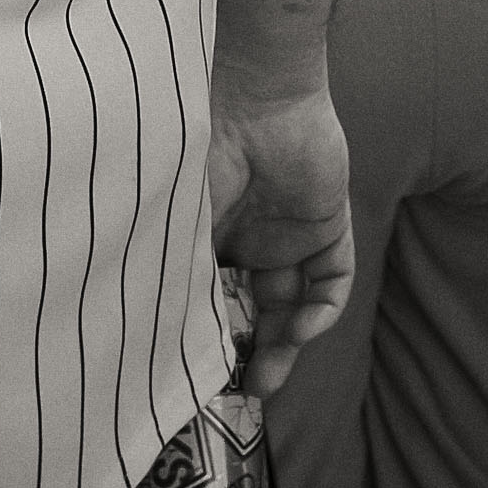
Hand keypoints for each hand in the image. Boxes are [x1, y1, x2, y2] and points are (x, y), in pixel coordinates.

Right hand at [205, 73, 357, 397]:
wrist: (254, 94)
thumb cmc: (203, 146)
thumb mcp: (178, 219)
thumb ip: (176, 271)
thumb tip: (153, 334)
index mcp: (211, 230)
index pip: (214, 294)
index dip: (210, 333)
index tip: (196, 371)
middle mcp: (252, 235)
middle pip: (257, 308)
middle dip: (252, 353)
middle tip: (242, 393)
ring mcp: (292, 231)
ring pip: (295, 303)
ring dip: (285, 344)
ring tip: (266, 381)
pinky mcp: (329, 224)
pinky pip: (333, 280)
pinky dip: (320, 311)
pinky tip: (298, 328)